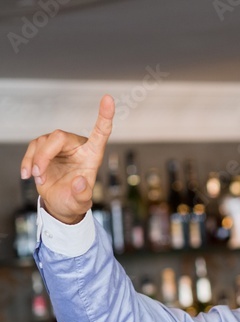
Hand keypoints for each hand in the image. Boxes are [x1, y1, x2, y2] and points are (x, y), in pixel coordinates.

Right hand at [20, 95, 114, 223]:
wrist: (60, 203)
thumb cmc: (74, 200)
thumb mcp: (80, 203)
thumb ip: (82, 194)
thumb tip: (79, 181)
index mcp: (93, 154)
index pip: (101, 132)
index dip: (105, 115)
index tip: (108, 98)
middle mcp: (77, 146)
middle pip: (58, 136)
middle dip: (45, 155)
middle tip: (39, 175)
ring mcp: (59, 146)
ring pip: (42, 142)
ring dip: (36, 162)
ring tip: (39, 180)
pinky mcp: (44, 148)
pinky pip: (32, 148)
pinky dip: (28, 162)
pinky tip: (27, 175)